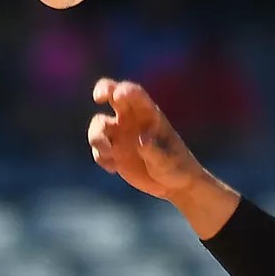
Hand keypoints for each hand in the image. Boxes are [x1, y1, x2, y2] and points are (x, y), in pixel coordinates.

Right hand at [88, 79, 213, 205]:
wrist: (173, 184)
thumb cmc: (177, 167)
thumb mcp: (168, 161)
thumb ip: (154, 150)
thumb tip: (142, 140)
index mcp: (149, 114)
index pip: (135, 95)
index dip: (125, 91)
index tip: (118, 95)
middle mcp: (131, 119)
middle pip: (111, 95)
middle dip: (103, 90)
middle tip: (98, 97)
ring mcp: (120, 134)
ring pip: (98, 125)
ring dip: (97, 137)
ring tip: (109, 152)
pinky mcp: (113, 152)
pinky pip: (98, 150)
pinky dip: (101, 157)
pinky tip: (113, 168)